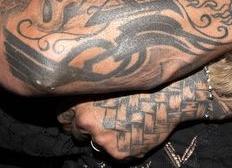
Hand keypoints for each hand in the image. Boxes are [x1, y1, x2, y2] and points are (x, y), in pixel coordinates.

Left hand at [56, 69, 231, 159]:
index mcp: (81, 99)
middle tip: (102, 120)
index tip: (77, 115)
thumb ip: (93, 89)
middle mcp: (87, 120)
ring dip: (105, 136)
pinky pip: (115, 152)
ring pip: (96, 142)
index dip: (70, 115)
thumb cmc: (142, 81)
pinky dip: (123, 145)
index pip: (61, 114)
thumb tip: (81, 95)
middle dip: (85, 128)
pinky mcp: (118, 152)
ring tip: (125, 122)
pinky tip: (135, 130)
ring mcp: (102, 138)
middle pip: (75, 131)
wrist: (170, 94)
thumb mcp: (111, 78)